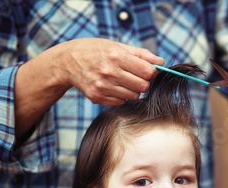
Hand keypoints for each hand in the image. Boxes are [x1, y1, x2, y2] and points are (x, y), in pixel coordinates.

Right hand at [15, 38, 163, 136]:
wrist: (67, 61)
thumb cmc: (95, 51)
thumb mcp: (117, 46)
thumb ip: (141, 54)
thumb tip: (161, 62)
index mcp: (116, 56)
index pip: (148, 72)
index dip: (152, 72)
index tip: (147, 70)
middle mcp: (109, 72)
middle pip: (143, 86)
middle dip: (143, 81)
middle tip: (134, 75)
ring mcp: (103, 87)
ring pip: (133, 96)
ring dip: (132, 89)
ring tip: (121, 79)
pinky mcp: (97, 98)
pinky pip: (121, 101)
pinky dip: (121, 95)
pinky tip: (112, 85)